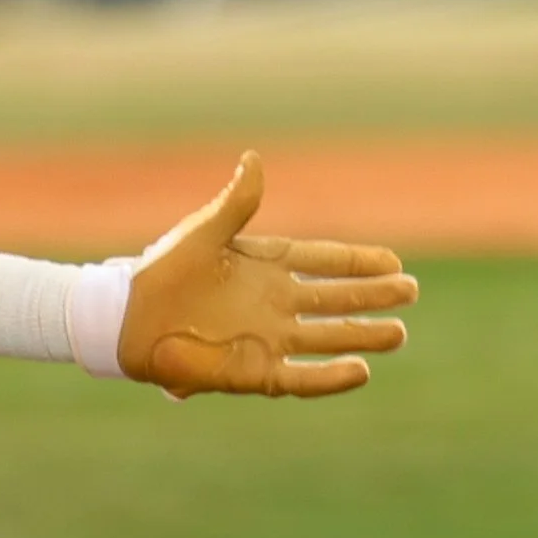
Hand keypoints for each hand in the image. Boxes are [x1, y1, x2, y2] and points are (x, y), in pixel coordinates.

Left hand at [120, 152, 416, 399]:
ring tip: (398, 334)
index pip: (324, 262)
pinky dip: (330, 377)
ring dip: (362, 336)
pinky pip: (301, 377)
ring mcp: (267, 337)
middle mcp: (274, 303)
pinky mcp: (254, 371)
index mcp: (266, 267)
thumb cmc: (161, 270)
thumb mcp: (204, 231)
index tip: (394, 261)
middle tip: (411, 293)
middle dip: (373, 298)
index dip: (358, 262)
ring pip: (328, 338)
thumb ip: (236, 202)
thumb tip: (253, 160)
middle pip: (336, 301)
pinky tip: (361, 371)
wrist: (126, 317)